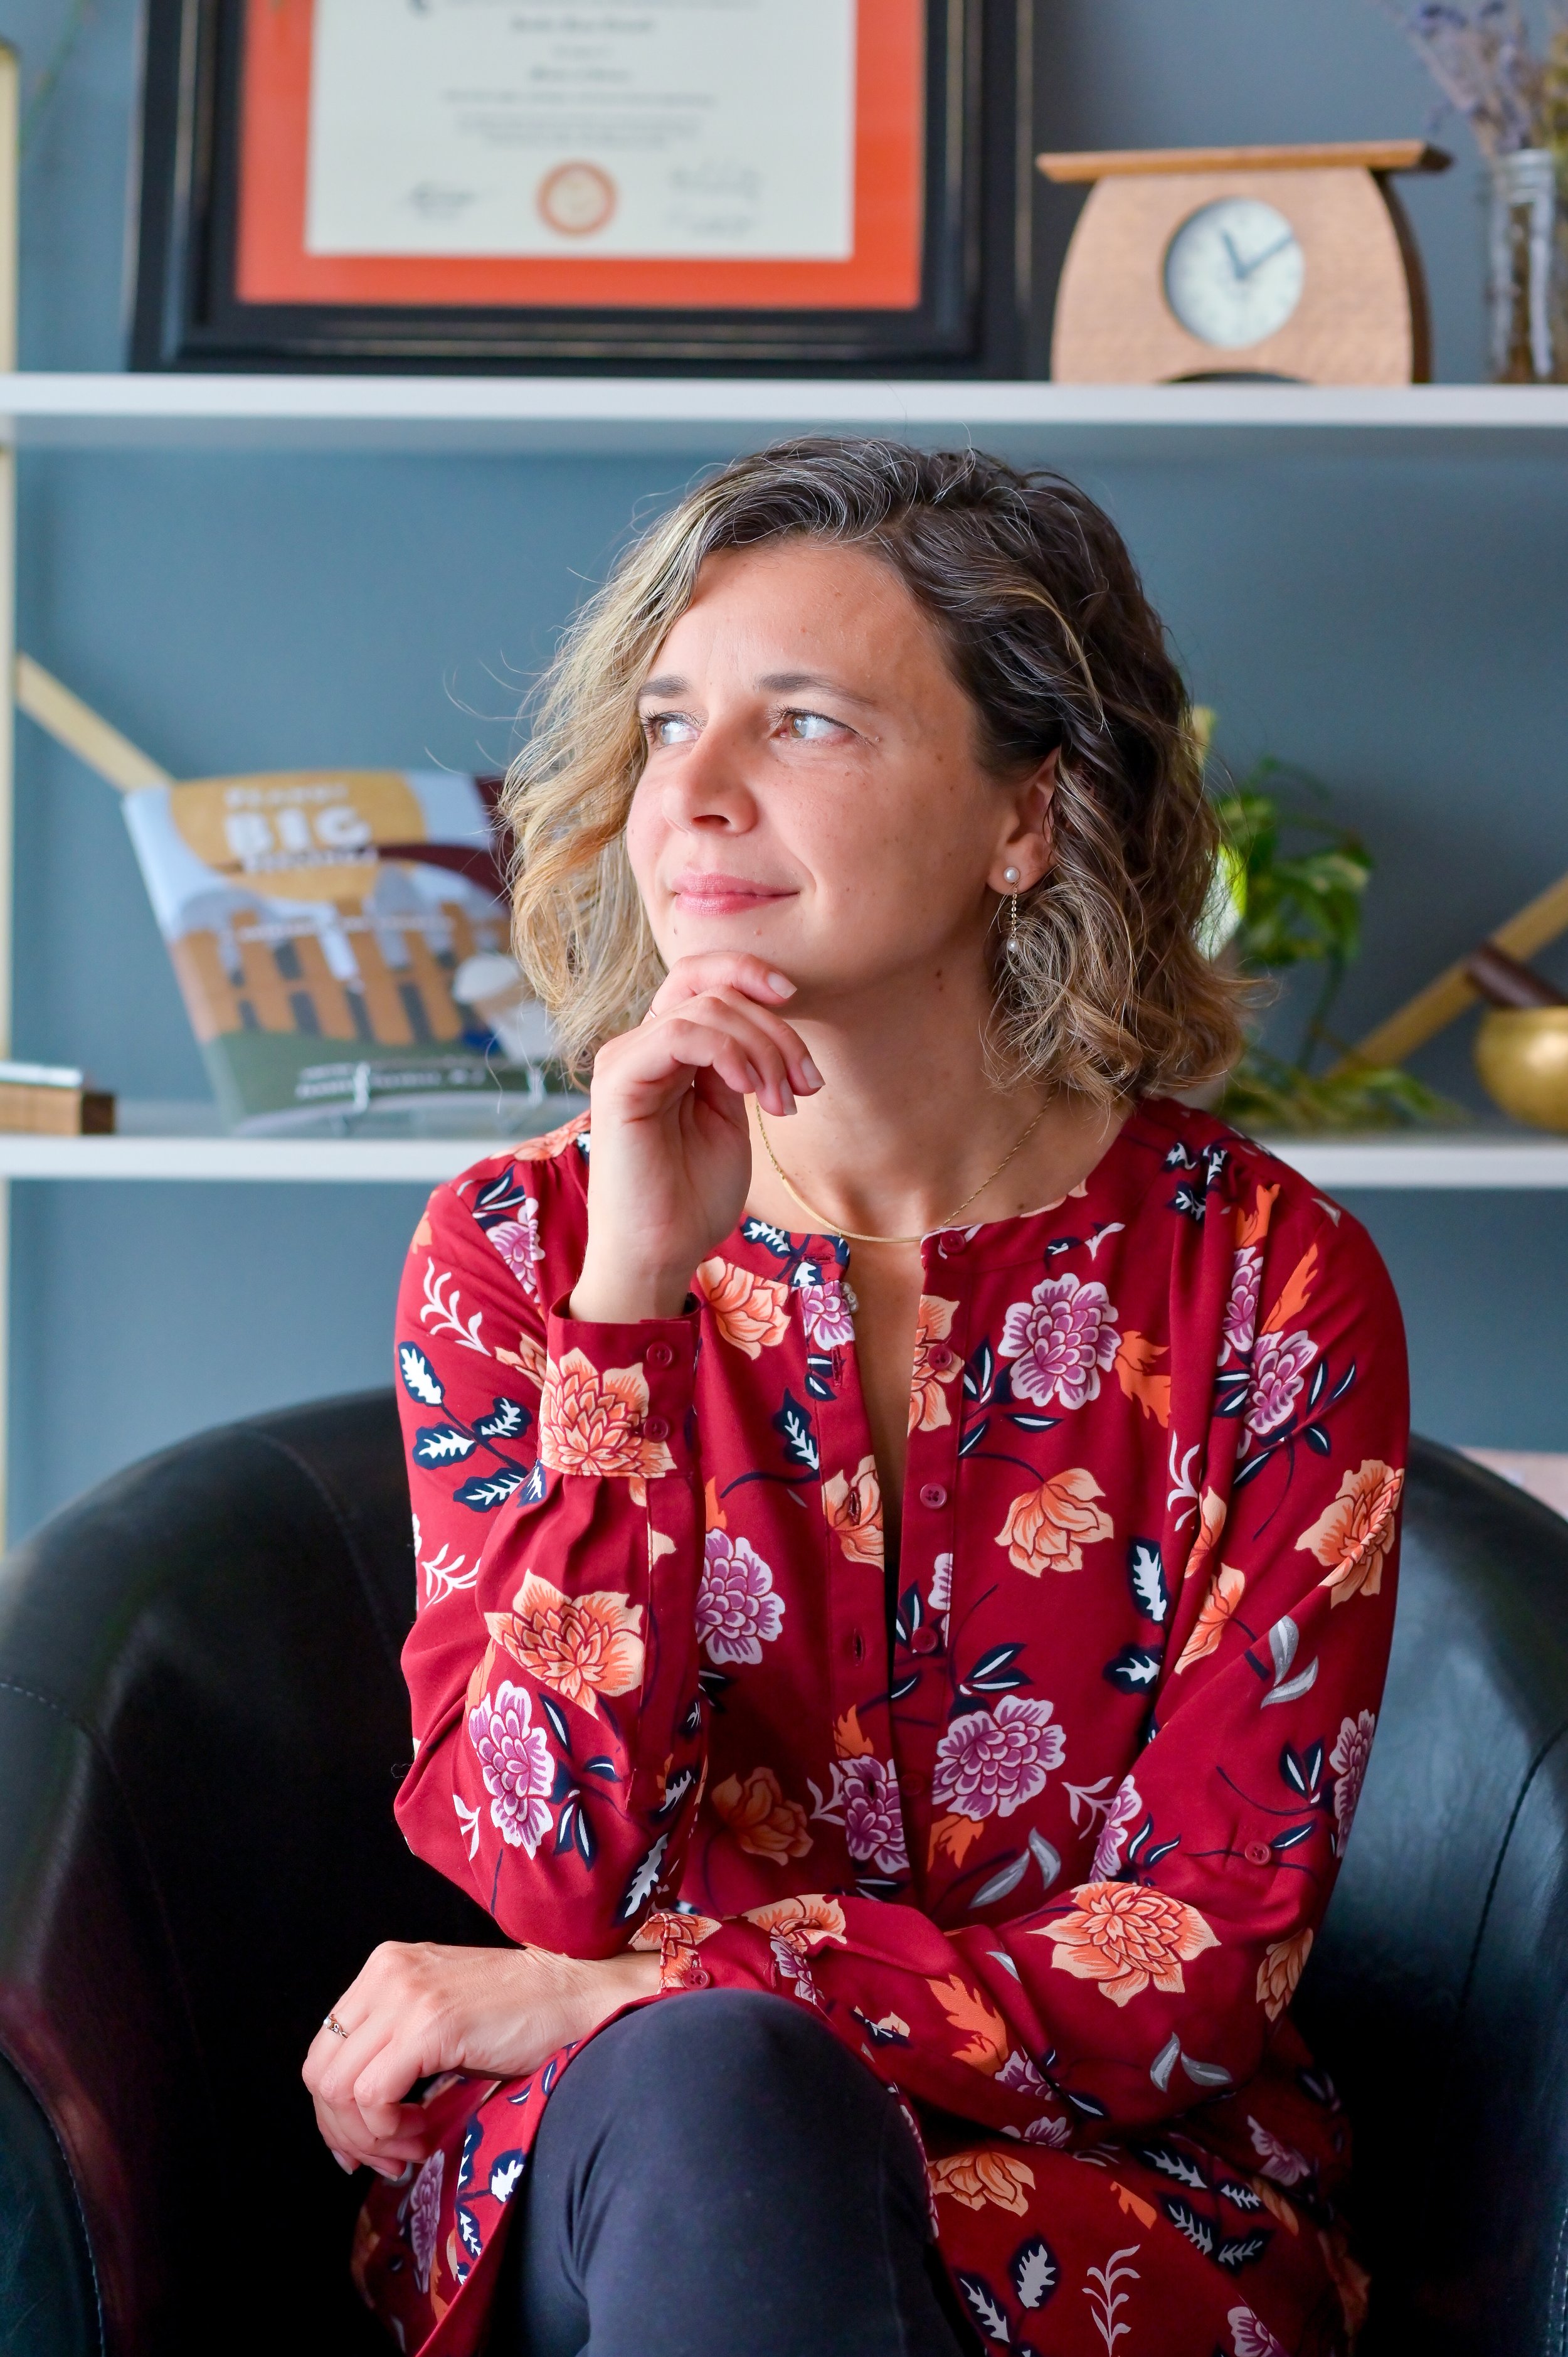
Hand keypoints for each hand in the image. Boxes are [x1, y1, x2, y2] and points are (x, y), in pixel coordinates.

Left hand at [303, 1940, 658, 2177]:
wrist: (577, 1996)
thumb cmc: (518, 2016)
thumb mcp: (438, 2016)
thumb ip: (393, 2045)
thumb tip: (350, 2118)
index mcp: (385, 1967)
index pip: (324, 2051)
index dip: (334, 2112)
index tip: (365, 2147)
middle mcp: (386, 1972)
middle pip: (321, 2072)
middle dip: (345, 2132)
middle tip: (386, 2158)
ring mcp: (406, 1995)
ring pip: (339, 2088)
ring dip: (370, 2137)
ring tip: (412, 2147)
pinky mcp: (430, 2023)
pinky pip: (373, 2096)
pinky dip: (388, 2131)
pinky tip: (424, 2135)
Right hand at [570, 952, 820, 1322]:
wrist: (662, 1251)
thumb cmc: (693, 1196)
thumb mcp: (730, 1116)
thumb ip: (739, 1065)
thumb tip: (766, 1025)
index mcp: (666, 1052)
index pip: (699, 979)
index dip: (747, 972)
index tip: (794, 997)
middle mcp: (640, 1047)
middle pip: (712, 990)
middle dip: (776, 1030)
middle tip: (806, 1085)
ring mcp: (625, 1060)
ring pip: (704, 1009)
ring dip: (762, 1050)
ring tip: (784, 1103)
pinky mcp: (619, 1080)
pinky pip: (678, 1033)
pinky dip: (729, 1053)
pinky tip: (751, 1090)